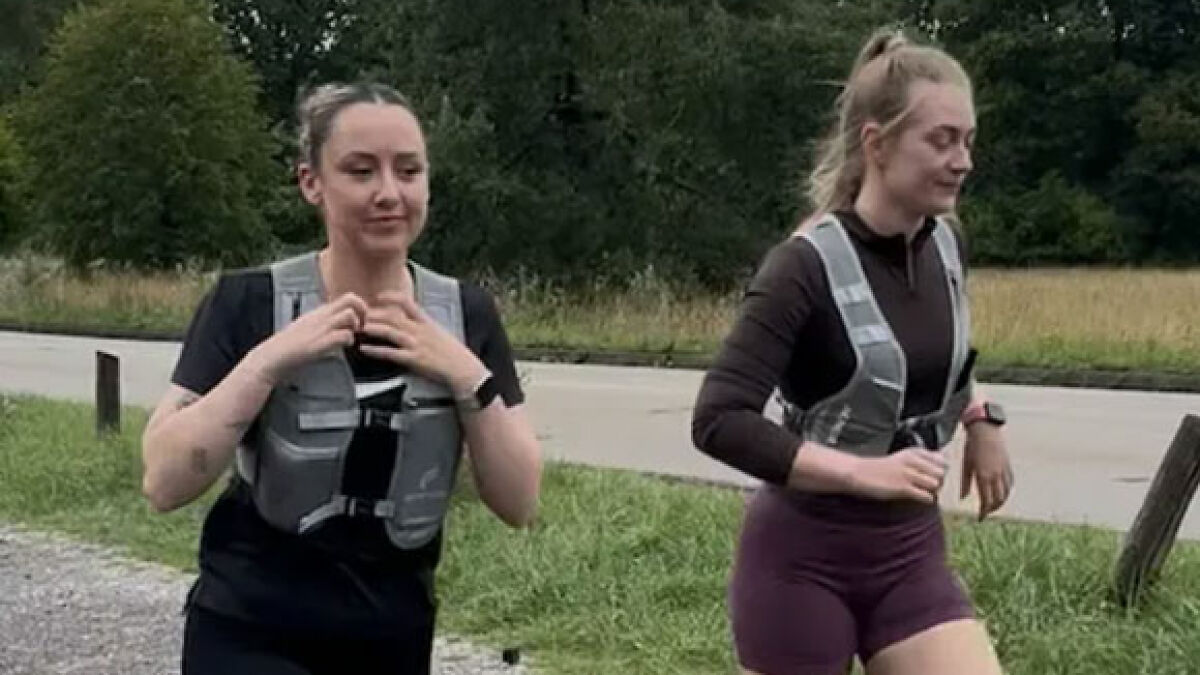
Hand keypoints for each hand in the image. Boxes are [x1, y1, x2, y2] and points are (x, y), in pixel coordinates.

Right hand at [245, 292, 367, 382]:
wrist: (271, 357)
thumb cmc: (288, 346)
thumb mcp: (307, 327)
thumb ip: (323, 322)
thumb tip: (339, 323)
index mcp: (319, 312)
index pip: (346, 297)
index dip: (359, 307)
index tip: (359, 322)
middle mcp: (320, 316)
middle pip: (351, 298)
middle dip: (363, 311)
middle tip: (361, 326)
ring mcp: (319, 328)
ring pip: (349, 315)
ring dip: (355, 327)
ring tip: (350, 338)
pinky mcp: (318, 343)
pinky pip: (343, 335)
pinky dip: (348, 341)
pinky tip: (343, 347)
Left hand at [359, 291, 486, 393]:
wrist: (463, 369)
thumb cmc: (454, 354)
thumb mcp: (440, 334)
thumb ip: (426, 327)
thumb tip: (414, 322)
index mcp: (427, 322)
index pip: (407, 303)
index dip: (391, 297)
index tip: (379, 296)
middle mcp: (420, 331)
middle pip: (393, 316)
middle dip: (375, 313)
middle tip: (361, 314)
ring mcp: (416, 345)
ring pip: (390, 332)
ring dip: (372, 328)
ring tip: (360, 327)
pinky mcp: (414, 360)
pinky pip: (390, 353)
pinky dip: (375, 350)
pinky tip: (364, 349)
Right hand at [850, 448, 947, 503]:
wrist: (859, 474)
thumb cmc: (881, 468)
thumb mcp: (903, 457)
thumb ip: (922, 458)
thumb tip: (943, 460)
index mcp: (914, 452)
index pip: (942, 461)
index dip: (939, 471)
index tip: (930, 476)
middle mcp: (913, 461)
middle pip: (941, 473)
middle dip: (939, 482)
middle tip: (927, 487)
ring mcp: (908, 474)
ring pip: (936, 485)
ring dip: (933, 492)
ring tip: (922, 493)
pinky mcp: (903, 488)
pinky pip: (927, 496)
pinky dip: (926, 500)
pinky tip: (918, 499)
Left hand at [961, 422, 1013, 520]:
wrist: (985, 430)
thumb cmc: (972, 447)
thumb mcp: (965, 465)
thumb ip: (965, 483)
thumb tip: (962, 498)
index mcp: (984, 476)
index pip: (986, 500)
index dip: (983, 511)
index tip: (980, 517)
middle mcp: (996, 476)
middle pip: (998, 500)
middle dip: (992, 509)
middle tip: (985, 513)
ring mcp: (1004, 471)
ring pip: (1006, 493)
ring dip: (1001, 502)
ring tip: (993, 506)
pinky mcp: (1008, 466)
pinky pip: (1010, 484)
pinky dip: (1007, 492)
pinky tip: (1002, 494)